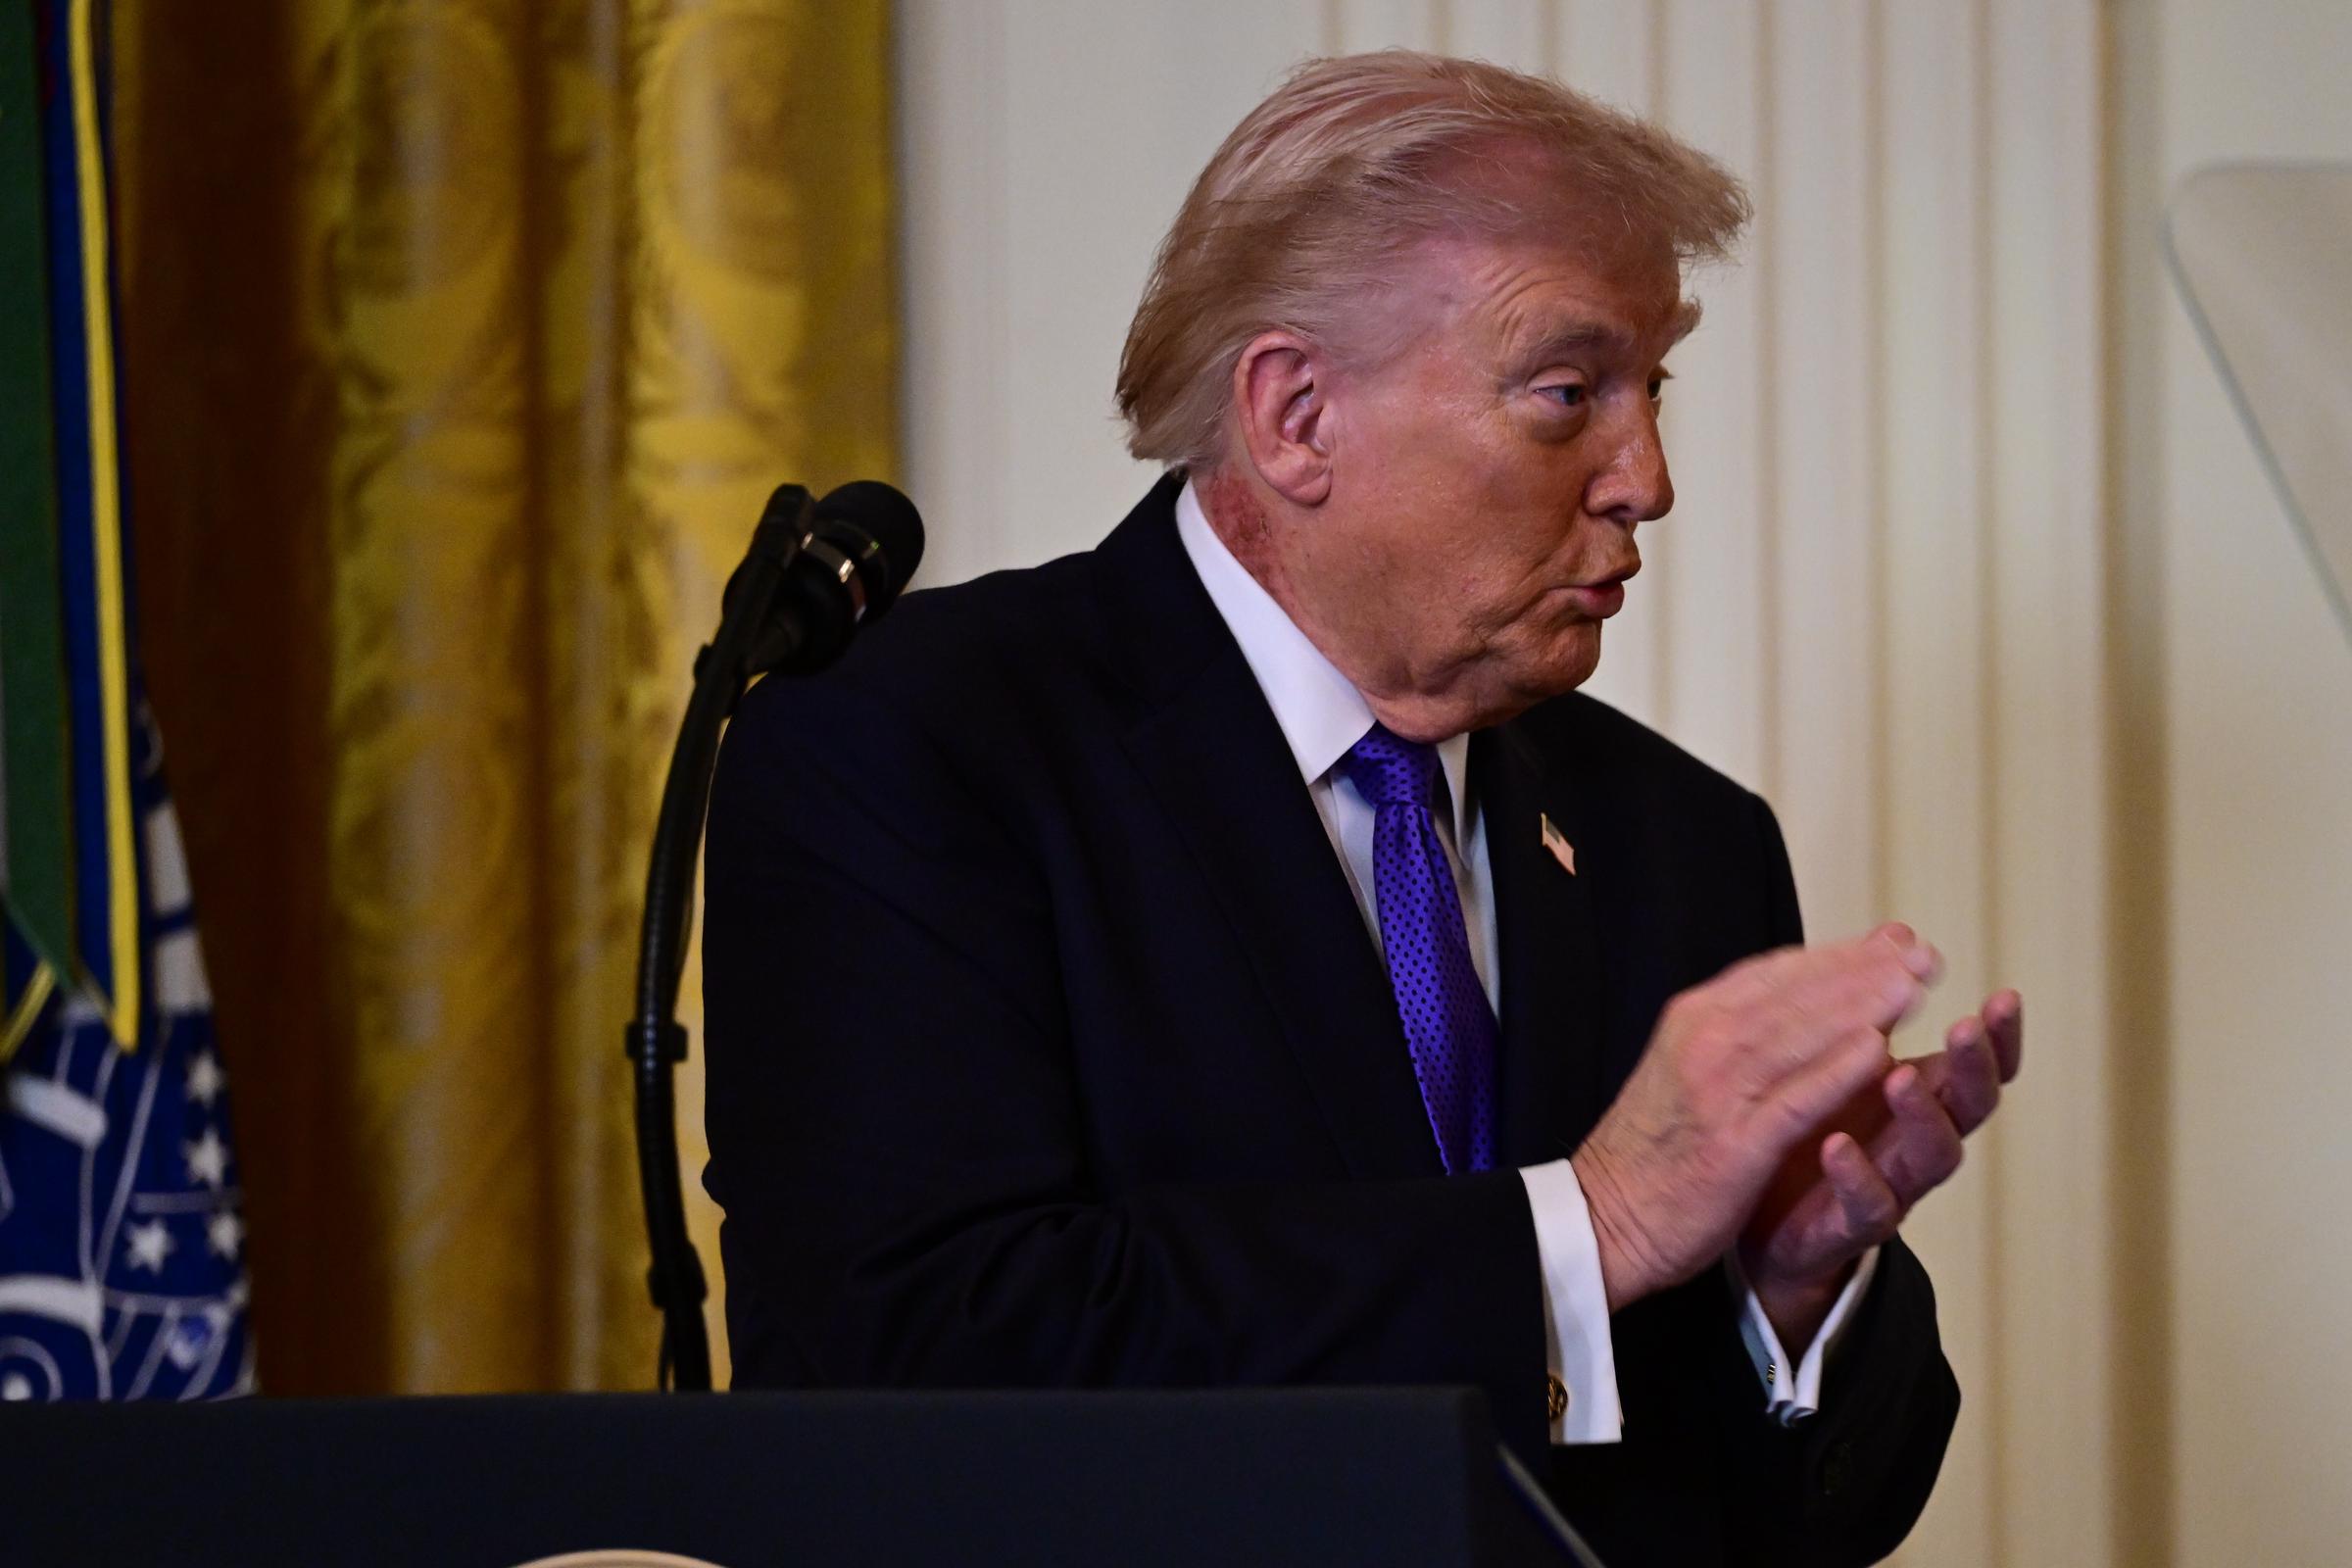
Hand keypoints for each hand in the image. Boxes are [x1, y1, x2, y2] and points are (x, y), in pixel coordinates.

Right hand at [1571, 924, 1942, 1312]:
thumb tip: (1798, 994)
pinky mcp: (1733, 1144)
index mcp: (1692, 1018)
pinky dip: (1836, 1070)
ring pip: (1799, 1033)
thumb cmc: (1654, 1147)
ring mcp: (1717, 1091)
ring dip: (1861, 1006)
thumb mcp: (1685, 1065)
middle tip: (1923, 955)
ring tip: (1914, 987)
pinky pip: (1794, 1098)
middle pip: (1796, 992)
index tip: (1894, 942)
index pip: (1778, 972)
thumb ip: (1737, 1030)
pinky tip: (1879, 1051)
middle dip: (1863, 969)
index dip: (1841, 953)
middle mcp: (1703, 1041)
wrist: (1601, 1218)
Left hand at [1738, 990, 2023, 1349]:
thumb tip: (1900, 932)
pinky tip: (1837, 1145)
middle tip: (1967, 1025)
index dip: (1999, 1035)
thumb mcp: (1842, 1054)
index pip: (1974, 1060)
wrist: (1761, 1218)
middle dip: (1975, 1064)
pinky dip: (1857, 1175)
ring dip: (1921, 1115)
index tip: (2006, 996)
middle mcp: (1915, 1137)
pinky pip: (1868, 1205)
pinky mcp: (1848, 1223)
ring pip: (1932, 1155)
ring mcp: (1891, 1182)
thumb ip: (1872, 999)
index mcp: (1919, 1092)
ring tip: (1900, 1076)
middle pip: (1969, 1103)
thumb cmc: (1812, 1126)